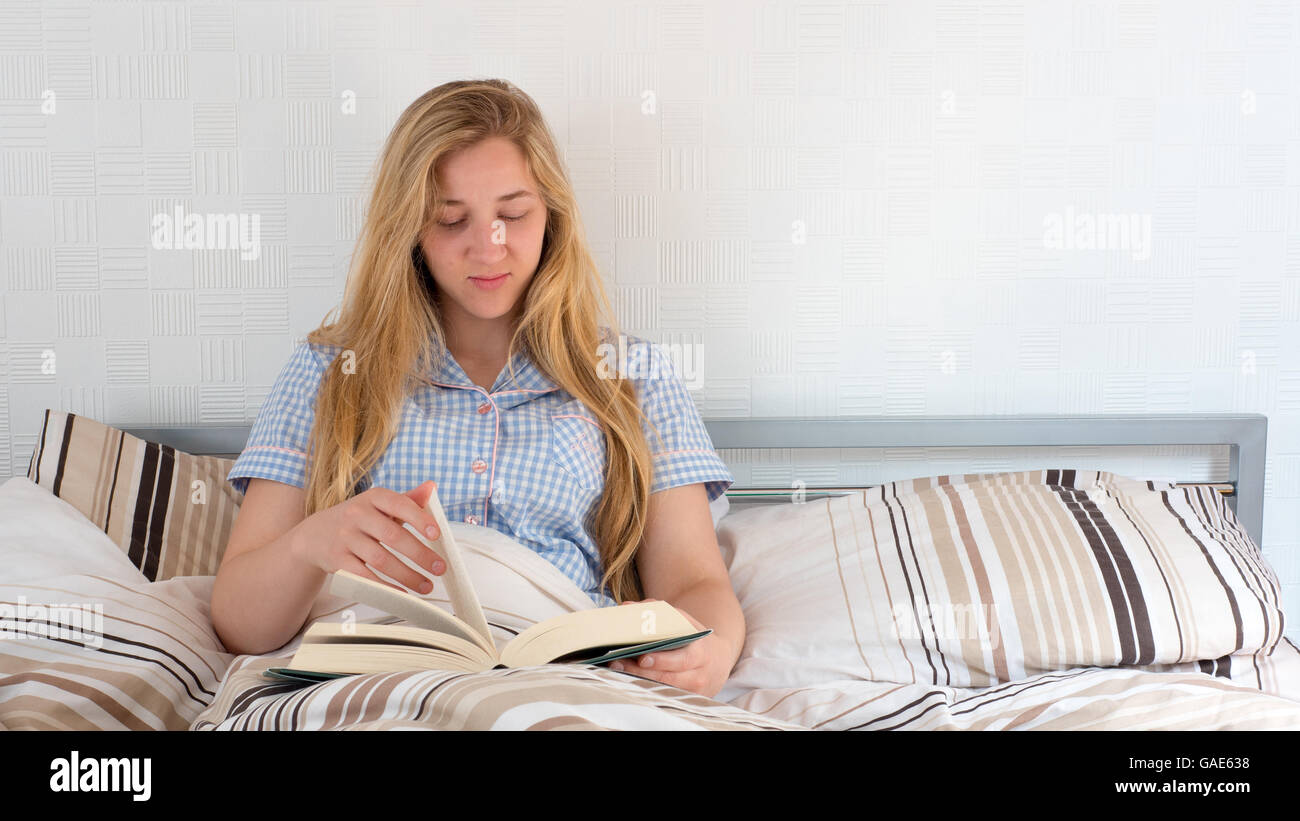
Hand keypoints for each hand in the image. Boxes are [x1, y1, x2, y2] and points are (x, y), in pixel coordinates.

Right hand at [288, 479, 445, 593]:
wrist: (314, 534)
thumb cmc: (356, 519)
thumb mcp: (379, 505)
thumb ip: (407, 499)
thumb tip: (432, 488)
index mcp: (373, 498)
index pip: (399, 504)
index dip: (419, 519)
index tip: (437, 534)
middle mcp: (357, 515)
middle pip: (392, 536)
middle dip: (420, 554)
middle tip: (439, 568)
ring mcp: (345, 538)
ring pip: (380, 559)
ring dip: (407, 575)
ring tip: (426, 585)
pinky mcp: (337, 560)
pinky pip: (364, 576)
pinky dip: (385, 587)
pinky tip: (402, 593)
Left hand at [606, 600, 732, 697]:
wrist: (717, 662)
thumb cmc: (693, 637)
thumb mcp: (683, 621)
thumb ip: (657, 611)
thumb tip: (627, 607)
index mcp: (701, 653)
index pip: (682, 660)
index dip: (662, 660)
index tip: (642, 658)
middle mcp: (698, 676)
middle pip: (667, 677)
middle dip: (640, 671)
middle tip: (618, 663)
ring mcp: (691, 692)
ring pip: (661, 689)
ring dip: (638, 681)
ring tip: (616, 670)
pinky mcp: (684, 702)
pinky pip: (661, 697)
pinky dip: (643, 689)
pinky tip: (626, 680)